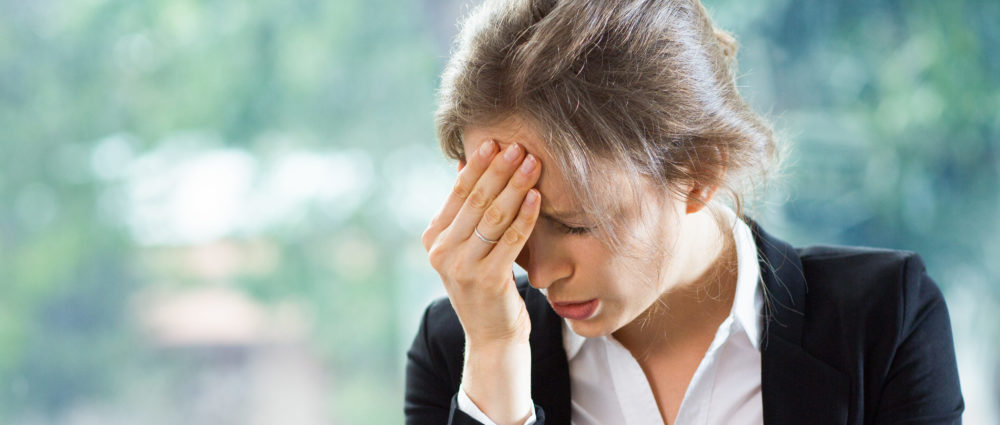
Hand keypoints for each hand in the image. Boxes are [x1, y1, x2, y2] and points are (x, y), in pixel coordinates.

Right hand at [421, 139, 541, 347]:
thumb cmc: (484, 284)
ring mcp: (463, 267)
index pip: (458, 193)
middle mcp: (442, 252)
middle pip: (476, 200)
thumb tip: (464, 164)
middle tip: (519, 147)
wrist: (491, 335)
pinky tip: (537, 197)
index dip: (478, 166)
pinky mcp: (488, 279)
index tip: (495, 142)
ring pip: (494, 216)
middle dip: (500, 170)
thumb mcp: (465, 247)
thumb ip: (464, 211)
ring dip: (516, 186)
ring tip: (533, 164)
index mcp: (433, 238)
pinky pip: (511, 239)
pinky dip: (526, 215)